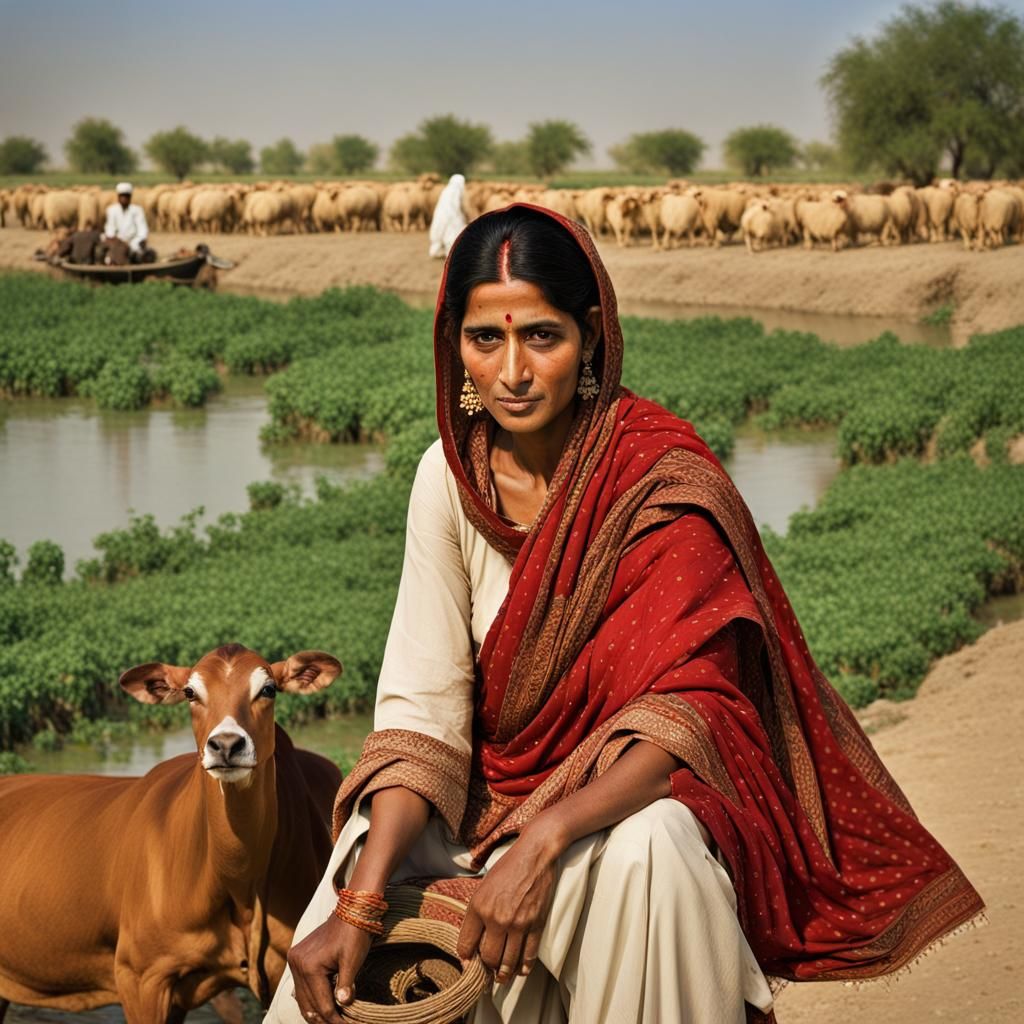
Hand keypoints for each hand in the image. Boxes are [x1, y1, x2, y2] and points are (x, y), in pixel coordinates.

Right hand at [287, 913, 372, 1022]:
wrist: (352, 910)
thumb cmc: (355, 934)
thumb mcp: (353, 961)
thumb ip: (346, 986)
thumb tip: (343, 1006)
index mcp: (310, 966)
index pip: (322, 1004)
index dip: (334, 1020)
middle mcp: (297, 964)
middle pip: (308, 1004)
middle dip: (323, 1019)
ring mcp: (295, 959)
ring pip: (302, 997)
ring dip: (315, 1011)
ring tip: (331, 1020)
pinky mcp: (298, 956)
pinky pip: (302, 985)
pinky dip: (311, 997)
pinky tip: (322, 1005)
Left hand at [456, 821, 563, 983]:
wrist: (534, 854)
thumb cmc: (507, 868)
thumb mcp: (483, 886)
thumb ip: (476, 913)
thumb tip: (472, 939)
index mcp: (479, 907)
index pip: (466, 944)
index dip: (467, 958)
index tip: (469, 964)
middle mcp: (496, 918)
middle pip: (489, 958)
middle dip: (487, 969)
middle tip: (488, 973)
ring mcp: (518, 923)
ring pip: (508, 961)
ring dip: (504, 974)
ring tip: (502, 977)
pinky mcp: (536, 924)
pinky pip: (529, 954)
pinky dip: (525, 966)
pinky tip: (521, 970)